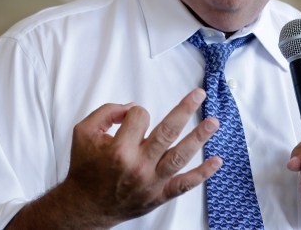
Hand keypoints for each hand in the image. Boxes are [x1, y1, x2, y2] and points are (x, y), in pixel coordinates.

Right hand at [62, 87, 220, 227]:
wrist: (84, 205)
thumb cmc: (85, 168)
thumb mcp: (83, 131)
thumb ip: (106, 111)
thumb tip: (132, 108)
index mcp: (118, 149)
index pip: (140, 117)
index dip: (136, 112)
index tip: (131, 117)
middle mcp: (138, 166)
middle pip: (167, 131)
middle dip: (185, 109)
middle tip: (199, 95)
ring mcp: (151, 182)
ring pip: (180, 156)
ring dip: (199, 137)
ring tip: (214, 122)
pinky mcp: (158, 195)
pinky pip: (184, 185)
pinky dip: (202, 174)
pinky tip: (216, 161)